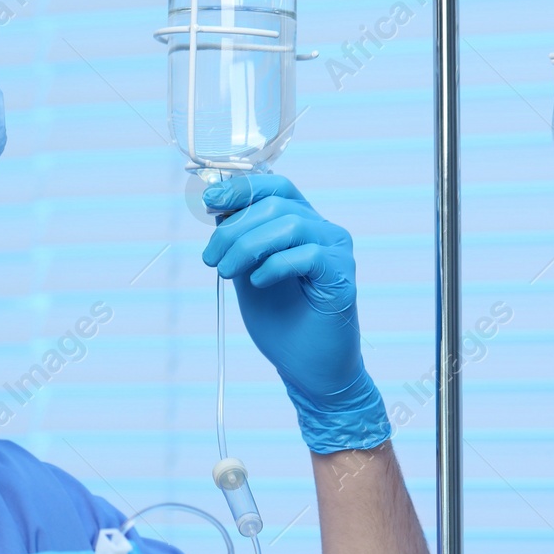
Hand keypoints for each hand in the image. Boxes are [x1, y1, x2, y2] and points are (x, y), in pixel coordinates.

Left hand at [200, 174, 390, 453]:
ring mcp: (336, 252)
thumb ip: (238, 241)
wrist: (308, 367)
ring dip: (248, 246)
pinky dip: (275, 265)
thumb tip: (217, 208)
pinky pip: (308, 255)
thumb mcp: (247, 272)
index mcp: (301, 224)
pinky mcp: (342, 277)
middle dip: (234, 228)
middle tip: (211, 258)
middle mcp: (323, 231)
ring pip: (290, 224)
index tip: (210, 202)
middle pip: (276, 204)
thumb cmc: (281, 321)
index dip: (241, 187)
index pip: (275, 187)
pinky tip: (258, 283)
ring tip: (227, 272)